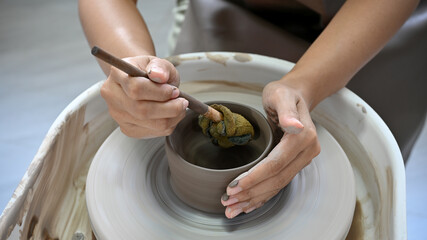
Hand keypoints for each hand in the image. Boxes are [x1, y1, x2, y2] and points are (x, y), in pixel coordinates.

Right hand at [100, 55, 188, 137]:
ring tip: (178, 106)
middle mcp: (113, 95)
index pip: (136, 88)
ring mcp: (118, 115)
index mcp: (117, 74)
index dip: (160, 92)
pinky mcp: (127, 128)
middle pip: (142, 110)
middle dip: (169, 108)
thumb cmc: (149, 71)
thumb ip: (160, 66)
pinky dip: (168, 124)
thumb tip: (159, 75)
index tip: (174, 91)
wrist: (141, 81)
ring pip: (150, 124)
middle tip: (181, 101)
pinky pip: (153, 132)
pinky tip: (170, 114)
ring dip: (172, 117)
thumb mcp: (158, 62)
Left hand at [220, 80, 320, 217]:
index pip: (276, 164)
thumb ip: (286, 111)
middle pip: (276, 179)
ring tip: (233, 208)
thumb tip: (294, 126)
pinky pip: (278, 183)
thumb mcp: (281, 95)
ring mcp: (301, 160)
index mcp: (303, 138)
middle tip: (229, 202)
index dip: (255, 177)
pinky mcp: (294, 163)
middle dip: (251, 193)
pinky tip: (248, 205)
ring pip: (277, 185)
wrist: (295, 95)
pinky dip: (262, 196)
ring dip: (254, 199)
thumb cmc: (284, 93)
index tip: (235, 186)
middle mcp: (306, 152)